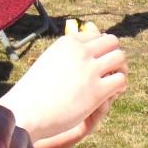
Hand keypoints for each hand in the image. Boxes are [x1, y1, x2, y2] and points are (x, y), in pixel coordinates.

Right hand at [0, 27, 127, 147]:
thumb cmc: (34, 91)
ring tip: (113, 83)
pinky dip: (120, 86)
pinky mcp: (96, 91)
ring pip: (120, 58)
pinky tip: (113, 95)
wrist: (26, 112)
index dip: (100, 50)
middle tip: (110, 72)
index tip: (96, 63)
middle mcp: (80, 51)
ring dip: (121, 69)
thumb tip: (83, 46)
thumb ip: (67, 55)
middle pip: (112, 42)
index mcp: (68, 42)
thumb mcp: (49, 63)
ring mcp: (89, 71)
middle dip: (113, 56)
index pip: (96, 36)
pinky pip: (120, 80)